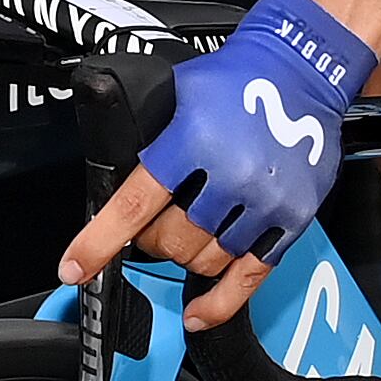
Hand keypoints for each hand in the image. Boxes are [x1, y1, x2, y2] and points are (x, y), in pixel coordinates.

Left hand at [54, 0, 373, 329]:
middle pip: (170, 241)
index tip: (75, 268)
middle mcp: (230, 175)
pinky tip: (198, 313)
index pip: (134, 205)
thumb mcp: (176, 91)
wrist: (304, 68)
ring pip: (205, 260)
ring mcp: (264, 202)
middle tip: (154, 224)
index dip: (99, 242)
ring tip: (186, 234)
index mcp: (192, 141)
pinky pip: (249, 277)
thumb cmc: (236, 77)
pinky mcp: (292, 220)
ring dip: (185, 257)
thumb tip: (110, 171)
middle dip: (152, 241)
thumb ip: (148, 135)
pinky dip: (220, 302)